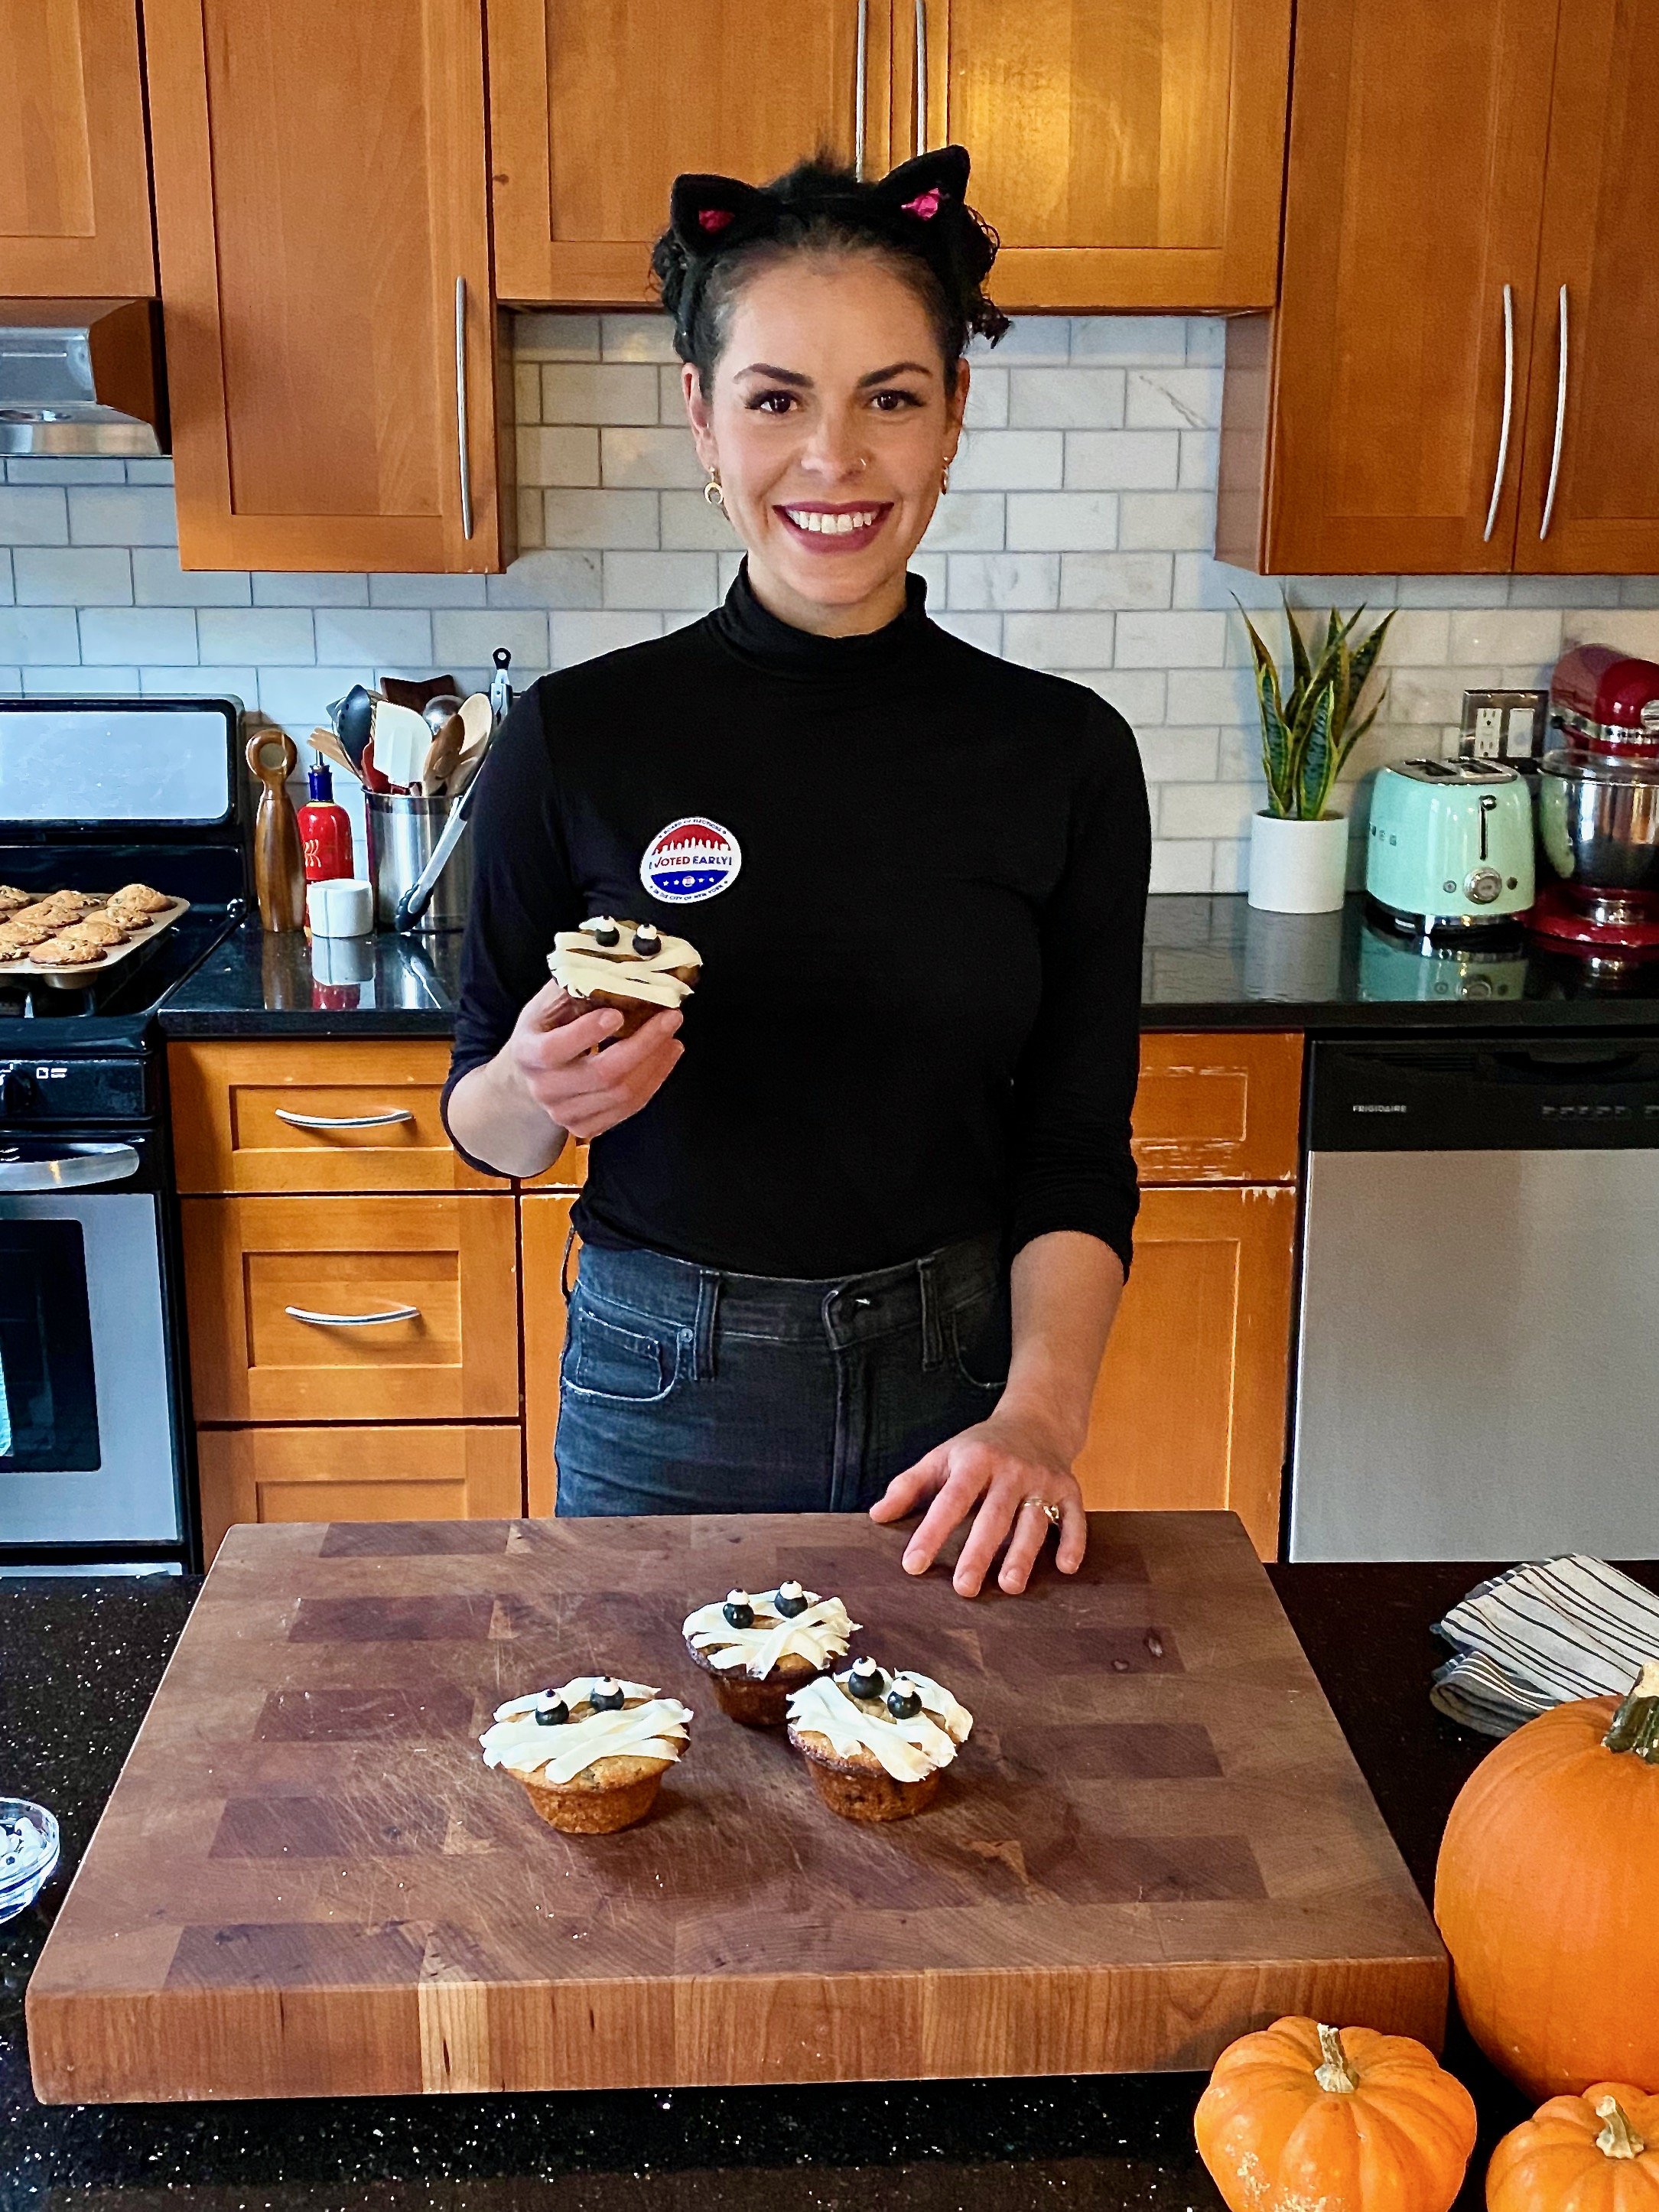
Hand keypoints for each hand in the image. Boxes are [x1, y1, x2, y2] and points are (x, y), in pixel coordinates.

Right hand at [504, 977, 683, 1141]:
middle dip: (644, 1044)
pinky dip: (653, 1081)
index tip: (617, 1013)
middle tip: (671, 1017)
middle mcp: (544, 1089)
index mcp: (528, 1053)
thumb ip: (574, 987)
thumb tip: (614, 963)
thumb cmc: (542, 1032)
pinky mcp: (585, 1127)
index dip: (587, 1033)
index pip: (555, 1050)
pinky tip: (664, 1056)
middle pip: (602, 1075)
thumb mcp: (545, 1005)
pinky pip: (628, 1109)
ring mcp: (564, 1113)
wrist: (527, 1079)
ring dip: (656, 1063)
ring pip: (621, 1095)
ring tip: (673, 1035)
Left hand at [869, 1407, 1087, 1597]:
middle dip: (979, 1551)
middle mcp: (1011, 1470)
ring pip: (1033, 1520)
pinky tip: (1066, 1567)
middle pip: (994, 1514)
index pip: (951, 1499)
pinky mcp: (1070, 1490)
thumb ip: (910, 1485)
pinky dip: (1073, 1541)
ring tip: (1009, 1585)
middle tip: (964, 1588)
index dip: (932, 1532)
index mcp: (975, 1460)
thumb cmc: (981, 1448)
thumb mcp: (943, 1457)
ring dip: (1023, 1553)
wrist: (1037, 1421)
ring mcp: (1043, 1480)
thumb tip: (877, 1516)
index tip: (913, 1564)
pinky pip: (1075, 1518)